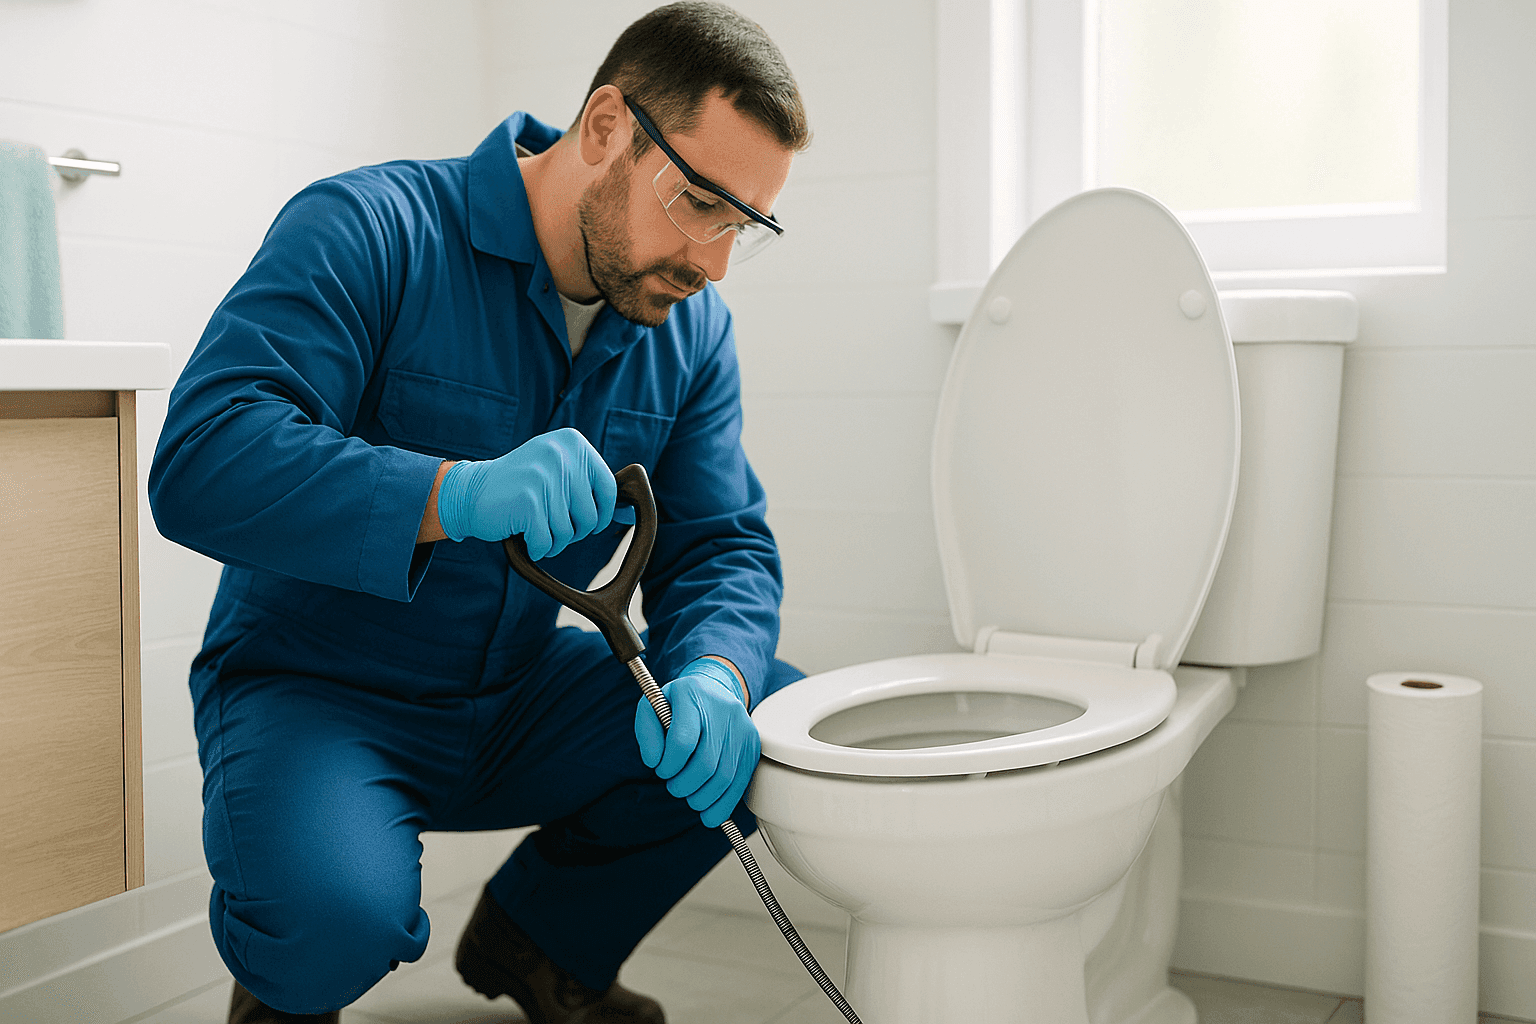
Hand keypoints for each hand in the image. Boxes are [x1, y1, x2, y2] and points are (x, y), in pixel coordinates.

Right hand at [436, 428, 616, 557]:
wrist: (471, 492)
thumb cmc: (522, 488)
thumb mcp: (559, 472)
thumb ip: (592, 487)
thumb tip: (630, 512)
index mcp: (572, 442)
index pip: (609, 488)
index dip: (601, 515)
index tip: (586, 522)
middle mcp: (559, 454)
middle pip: (590, 516)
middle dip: (574, 532)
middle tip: (551, 524)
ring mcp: (542, 476)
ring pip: (568, 533)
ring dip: (554, 541)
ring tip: (535, 528)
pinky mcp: (527, 500)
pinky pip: (547, 541)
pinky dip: (537, 547)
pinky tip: (524, 535)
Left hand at [634, 658, 759, 827]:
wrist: (713, 690)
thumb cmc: (678, 704)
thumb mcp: (652, 708)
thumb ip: (647, 734)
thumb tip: (654, 763)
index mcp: (693, 696)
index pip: (682, 741)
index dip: (668, 765)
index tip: (661, 770)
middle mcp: (723, 710)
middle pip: (705, 764)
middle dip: (684, 785)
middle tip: (674, 786)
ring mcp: (742, 728)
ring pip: (724, 777)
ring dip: (702, 798)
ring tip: (689, 796)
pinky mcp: (753, 745)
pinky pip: (740, 783)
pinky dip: (723, 804)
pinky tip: (709, 812)